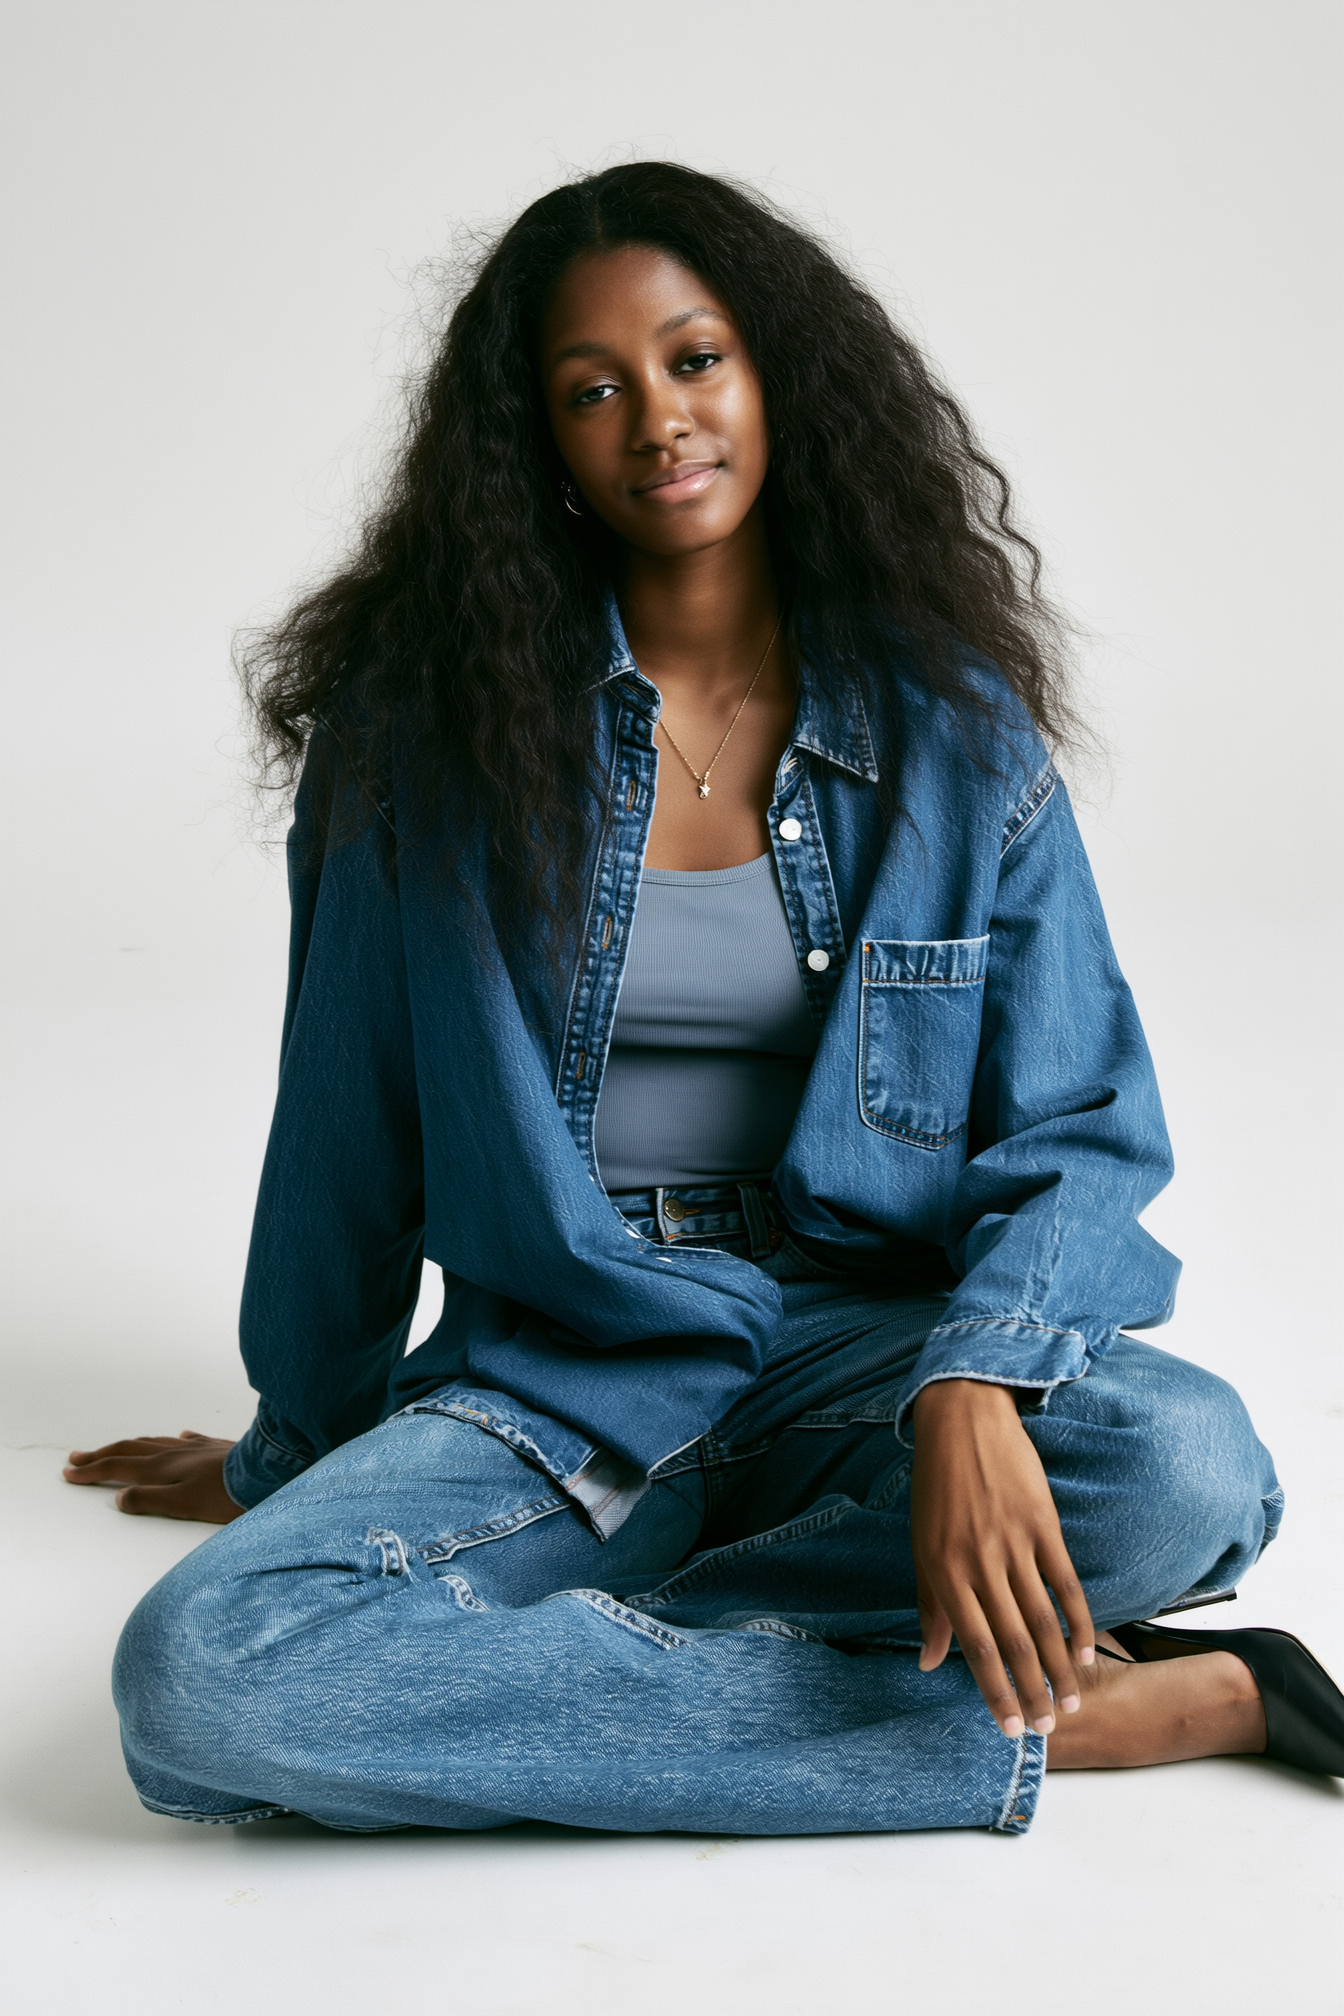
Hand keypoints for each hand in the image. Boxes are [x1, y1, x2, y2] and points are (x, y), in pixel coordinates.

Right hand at [63, 1431, 243, 1523]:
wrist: (268, 1473)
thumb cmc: (228, 1495)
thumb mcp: (183, 1505)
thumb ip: (150, 1500)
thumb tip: (120, 1497)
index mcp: (162, 1468)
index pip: (118, 1467)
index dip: (92, 1471)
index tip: (70, 1473)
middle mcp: (175, 1453)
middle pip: (130, 1450)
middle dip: (101, 1455)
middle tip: (78, 1457)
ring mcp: (196, 1448)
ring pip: (154, 1443)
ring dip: (130, 1446)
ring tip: (115, 1448)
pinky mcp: (216, 1448)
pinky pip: (188, 1441)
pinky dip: (174, 1441)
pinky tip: (178, 1438)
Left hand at [910, 1378, 1093, 1736]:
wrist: (962, 1419)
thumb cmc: (936, 1487)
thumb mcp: (921, 1545)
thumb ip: (930, 1606)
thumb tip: (928, 1663)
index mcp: (943, 1570)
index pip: (973, 1646)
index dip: (993, 1691)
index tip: (1011, 1728)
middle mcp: (978, 1562)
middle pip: (1013, 1641)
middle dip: (1032, 1691)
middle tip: (1048, 1729)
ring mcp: (1013, 1542)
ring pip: (1043, 1620)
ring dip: (1060, 1668)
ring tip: (1072, 1703)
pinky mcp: (1043, 1524)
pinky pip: (1065, 1583)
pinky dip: (1079, 1621)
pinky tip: (1085, 1652)